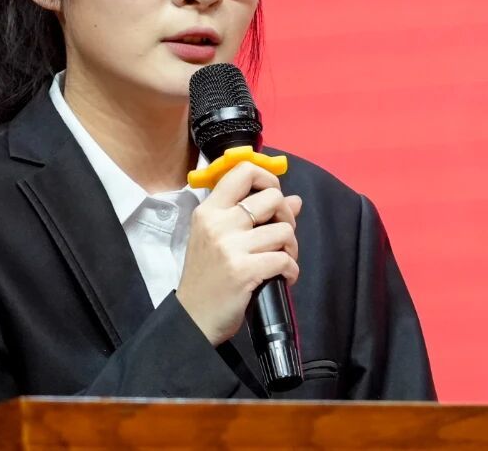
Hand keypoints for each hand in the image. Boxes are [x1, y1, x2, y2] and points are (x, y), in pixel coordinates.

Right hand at [175, 160, 303, 346]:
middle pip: (272, 197)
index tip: (275, 196)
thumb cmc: (207, 276)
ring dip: (291, 248)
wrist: (193, 318)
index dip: (268, 177)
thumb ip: (254, 216)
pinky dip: (291, 270)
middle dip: (287, 216)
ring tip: (282, 260)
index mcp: (209, 210)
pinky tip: (283, 278)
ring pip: (284, 230)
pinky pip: (284, 259)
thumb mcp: (220, 239)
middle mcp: (218, 222)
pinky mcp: (244, 270)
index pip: (243, 171)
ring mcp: (230, 246)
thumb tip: (295, 199)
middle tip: (281, 236)